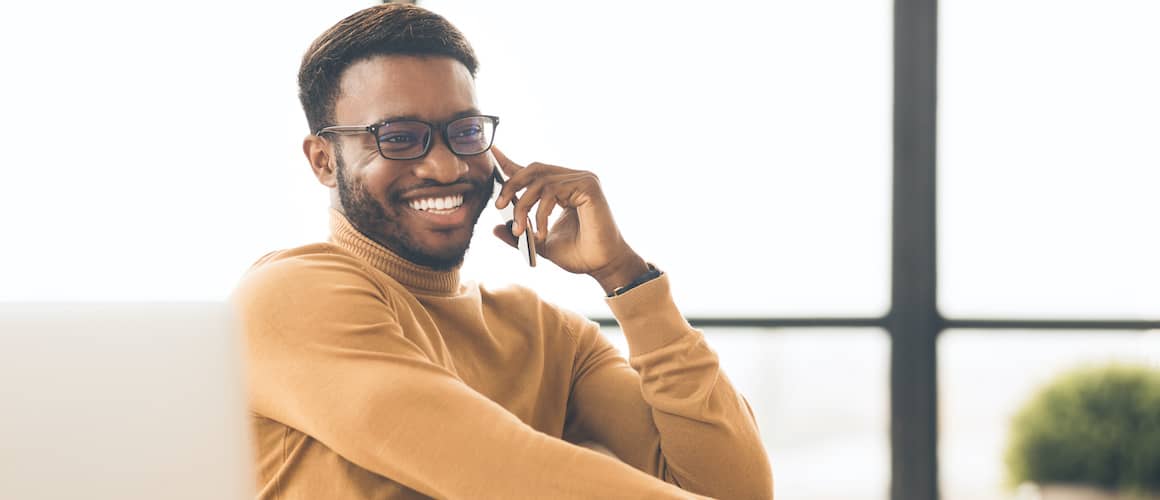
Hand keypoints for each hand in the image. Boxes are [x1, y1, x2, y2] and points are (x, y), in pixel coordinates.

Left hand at [490, 147, 648, 293]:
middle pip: (533, 169)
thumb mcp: (540, 243)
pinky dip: (541, 213)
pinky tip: (542, 232)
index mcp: (563, 187)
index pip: (533, 171)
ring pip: (540, 181)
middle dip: (511, 186)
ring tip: (521, 230)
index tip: (492, 152)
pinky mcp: (589, 186)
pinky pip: (553, 191)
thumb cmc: (579, 254)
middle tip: (499, 206)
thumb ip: (519, 234)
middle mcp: (574, 178)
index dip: (510, 162)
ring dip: (523, 206)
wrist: (603, 266)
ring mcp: (583, 179)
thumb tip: (494, 228)